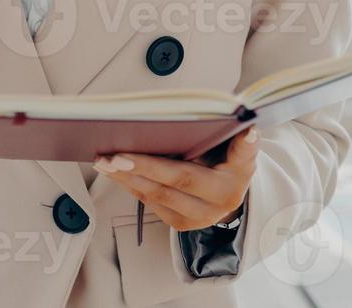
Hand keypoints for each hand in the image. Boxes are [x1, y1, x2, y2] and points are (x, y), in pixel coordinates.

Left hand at [93, 126, 257, 231]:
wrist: (227, 194)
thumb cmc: (225, 161)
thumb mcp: (236, 147)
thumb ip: (238, 138)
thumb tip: (247, 127)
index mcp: (240, 172)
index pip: (243, 155)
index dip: (243, 145)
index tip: (246, 132)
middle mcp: (222, 199)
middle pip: (180, 180)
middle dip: (144, 166)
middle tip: (116, 155)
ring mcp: (201, 216)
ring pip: (159, 195)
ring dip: (127, 177)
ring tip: (104, 161)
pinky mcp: (182, 223)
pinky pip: (151, 202)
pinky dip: (130, 185)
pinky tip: (113, 171)